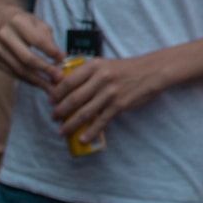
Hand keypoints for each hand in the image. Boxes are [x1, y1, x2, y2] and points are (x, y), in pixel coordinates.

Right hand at [0, 7, 64, 87]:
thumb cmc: (25, 24)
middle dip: (45, 69)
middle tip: (59, 77)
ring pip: (19, 69)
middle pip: (26, 58)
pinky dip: (28, 80)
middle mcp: (4, 35)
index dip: (51, 51)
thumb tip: (60, 58)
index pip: (37, 40)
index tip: (63, 59)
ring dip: (37, 80)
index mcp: (18, 22)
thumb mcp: (39, 24)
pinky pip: (13, 73)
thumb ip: (49, 40)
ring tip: (51, 87)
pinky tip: (39, 84)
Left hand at [48, 54, 164, 141]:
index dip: (56, 93)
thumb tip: (66, 85)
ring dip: (70, 124)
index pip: (68, 81)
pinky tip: (83, 138)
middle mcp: (101, 79)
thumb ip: (87, 73)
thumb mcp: (105, 64)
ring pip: (84, 112)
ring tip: (62, 131)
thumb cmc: (127, 68)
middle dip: (60, 111)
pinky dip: (91, 132)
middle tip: (53, 117)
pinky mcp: (119, 105)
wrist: (152, 71)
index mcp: (95, 66)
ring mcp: (110, 93)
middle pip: (73, 98)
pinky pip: (101, 121)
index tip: (50, 101)